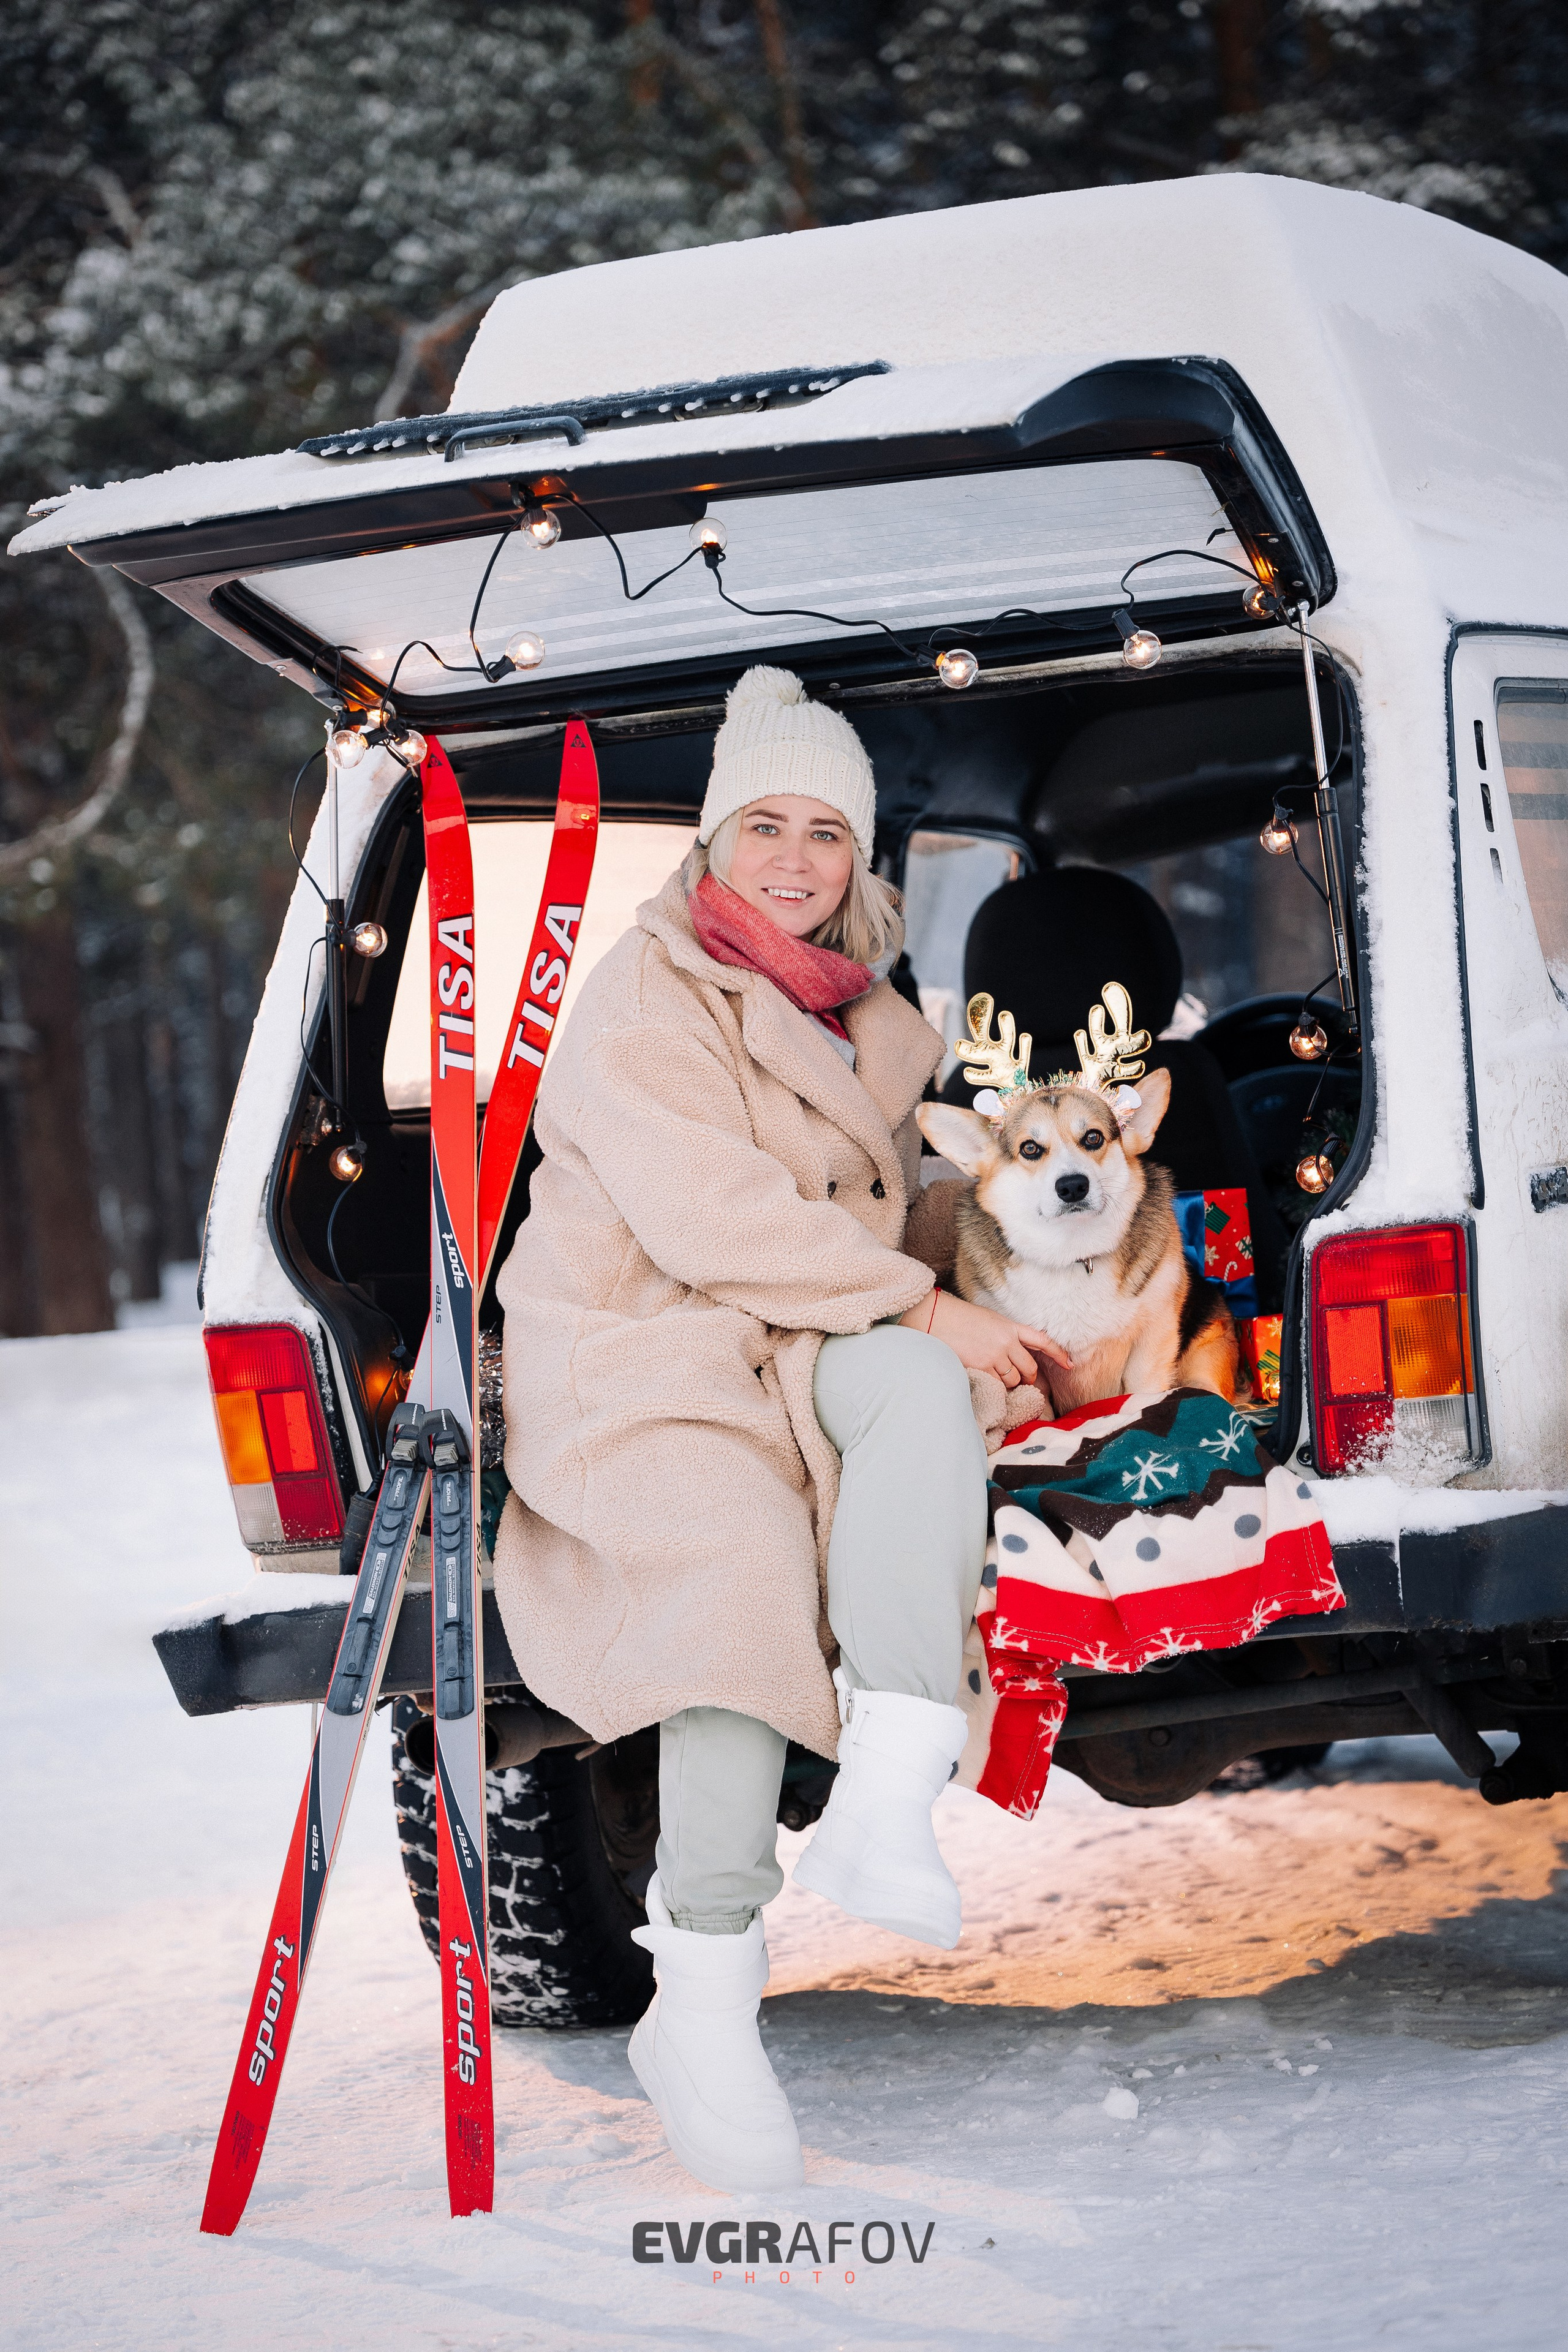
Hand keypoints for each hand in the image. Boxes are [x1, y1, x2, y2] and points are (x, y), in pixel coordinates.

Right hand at [900, 1290, 1072, 1389]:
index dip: (1059, 1354)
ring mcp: (995, 1355)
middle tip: (1024, 1380)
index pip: (1042, 1340)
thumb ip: (1004, 1335)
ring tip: (997, 1377)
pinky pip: (997, 1384)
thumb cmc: (958, 1317)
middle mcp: (1007, 1341)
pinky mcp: (981, 1367)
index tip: (1070, 1364)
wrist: (936, 1316)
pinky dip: (995, 1386)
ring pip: (1013, 1379)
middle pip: (1029, 1367)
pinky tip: (987, 1380)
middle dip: (1028, 1377)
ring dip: (1008, 1382)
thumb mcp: (988, 1320)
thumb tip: (1011, 1354)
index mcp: (1010, 1326)